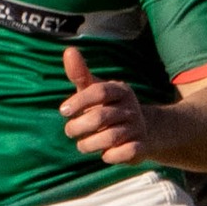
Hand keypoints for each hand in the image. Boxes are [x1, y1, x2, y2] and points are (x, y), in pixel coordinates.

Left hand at [58, 47, 151, 164]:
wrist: (142, 130)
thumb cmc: (108, 107)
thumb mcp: (94, 89)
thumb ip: (80, 73)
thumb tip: (69, 50)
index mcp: (119, 90)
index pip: (99, 92)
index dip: (79, 101)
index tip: (63, 111)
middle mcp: (131, 107)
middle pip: (101, 117)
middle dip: (79, 127)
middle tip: (70, 131)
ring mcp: (137, 127)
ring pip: (110, 137)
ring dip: (89, 144)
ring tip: (82, 145)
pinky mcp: (141, 146)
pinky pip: (126, 153)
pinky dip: (111, 155)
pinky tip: (104, 154)